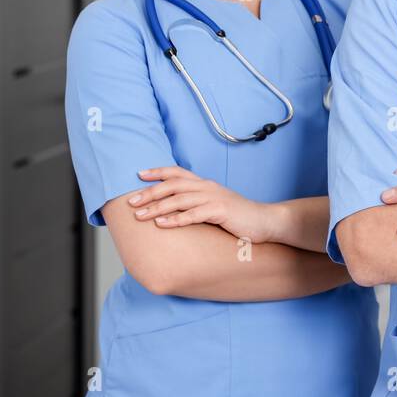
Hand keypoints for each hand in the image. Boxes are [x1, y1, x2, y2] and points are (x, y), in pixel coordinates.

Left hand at [129, 166, 280, 242]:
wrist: (265, 221)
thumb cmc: (237, 217)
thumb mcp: (214, 205)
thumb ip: (196, 203)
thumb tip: (174, 210)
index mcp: (205, 184)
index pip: (177, 172)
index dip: (157, 172)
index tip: (139, 175)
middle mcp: (207, 187)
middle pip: (173, 185)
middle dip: (150, 193)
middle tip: (132, 202)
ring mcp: (214, 197)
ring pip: (180, 199)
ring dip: (157, 207)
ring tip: (140, 216)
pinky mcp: (220, 210)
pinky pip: (193, 214)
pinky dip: (176, 219)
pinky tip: (162, 224)